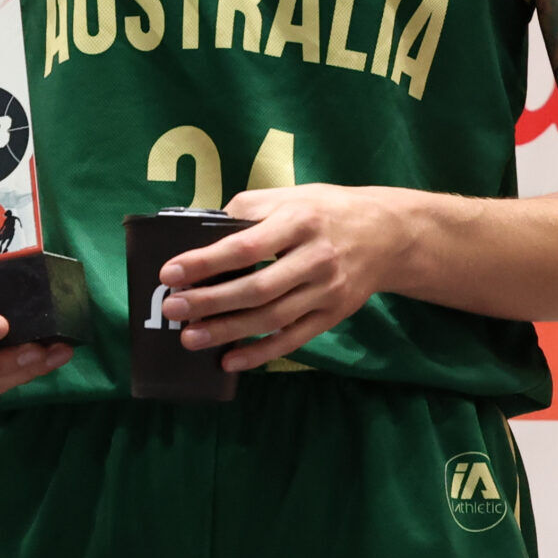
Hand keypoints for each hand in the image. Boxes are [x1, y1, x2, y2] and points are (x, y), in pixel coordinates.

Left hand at [159, 184, 413, 372]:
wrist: (387, 235)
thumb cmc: (327, 211)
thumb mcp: (292, 196)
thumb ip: (248, 209)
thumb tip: (200, 230)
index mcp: (300, 220)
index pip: (246, 245)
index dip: (205, 262)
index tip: (170, 272)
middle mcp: (316, 257)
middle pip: (256, 288)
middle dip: (209, 302)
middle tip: (172, 309)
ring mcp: (327, 290)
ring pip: (271, 318)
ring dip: (227, 332)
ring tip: (190, 338)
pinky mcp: (333, 315)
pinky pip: (293, 340)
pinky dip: (261, 354)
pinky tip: (230, 361)